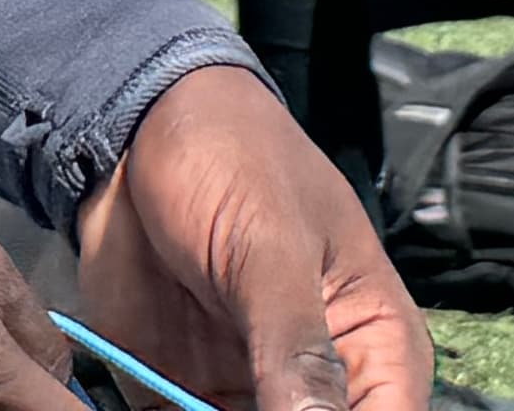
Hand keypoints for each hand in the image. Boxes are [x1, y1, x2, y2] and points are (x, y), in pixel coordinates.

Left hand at [75, 65, 429, 410]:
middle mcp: (321, 385)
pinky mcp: (183, 395)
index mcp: (376, 344)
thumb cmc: (232, 158)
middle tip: (225, 399)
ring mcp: (252, 392)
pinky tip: (163, 400)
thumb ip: (298, 346)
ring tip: (191, 396)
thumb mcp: (270, 244)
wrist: (137, 128)